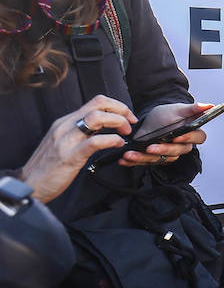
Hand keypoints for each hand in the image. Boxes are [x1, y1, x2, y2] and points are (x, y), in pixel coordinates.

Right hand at [20, 95, 136, 202]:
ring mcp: (66, 140)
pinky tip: (118, 144)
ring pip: (97, 118)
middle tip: (130, 123)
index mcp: (65, 122)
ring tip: (125, 133)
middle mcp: (65, 126)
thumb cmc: (48, 167)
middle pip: (99, 104)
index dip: (116, 105)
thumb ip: (81, 132)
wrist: (28, 185)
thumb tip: (105, 127)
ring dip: (118, 122)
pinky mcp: (70, 156)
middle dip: (121, 110)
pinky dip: (111, 140)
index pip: (95, 102)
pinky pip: (95, 142)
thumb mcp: (63, 142)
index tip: (127, 116)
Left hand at [118, 102, 211, 167]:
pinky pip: (145, 162)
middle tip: (150, 147)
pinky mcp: (154, 159)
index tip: (177, 136)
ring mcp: (167, 154)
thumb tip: (208, 106)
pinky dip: (133, 161)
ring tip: (130, 154)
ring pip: (159, 159)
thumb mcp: (178, 109)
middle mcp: (181, 146)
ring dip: (143, 158)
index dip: (189, 138)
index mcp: (191, 133)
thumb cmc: (167, 114)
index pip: (197, 138)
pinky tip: (125, 160)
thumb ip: (193, 108)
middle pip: (176, 152)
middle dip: (162, 150)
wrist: (150, 119)